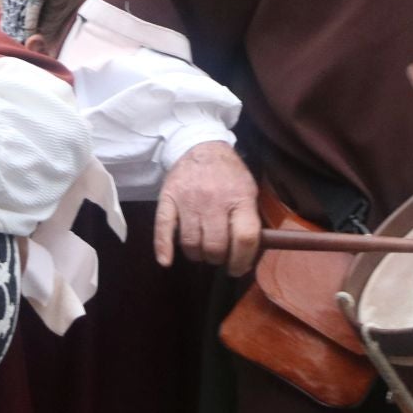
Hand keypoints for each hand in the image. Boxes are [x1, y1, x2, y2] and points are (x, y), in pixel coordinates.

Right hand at [154, 141, 259, 275]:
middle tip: (218, 255)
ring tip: (201, 249)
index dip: (242, 261)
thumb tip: (247, 257)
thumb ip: (250, 220)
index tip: (237, 268)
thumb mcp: (249, 191)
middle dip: (217, 258)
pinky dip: (163, 248)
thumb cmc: (228, 174)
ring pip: (191, 244)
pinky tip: (166, 261)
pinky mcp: (168, 199)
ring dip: (197, 254)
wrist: (201, 145)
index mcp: (239, 197)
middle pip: (215, 246)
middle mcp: (213, 200)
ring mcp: (188, 200)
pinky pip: (163, 228)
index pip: (245, 238)